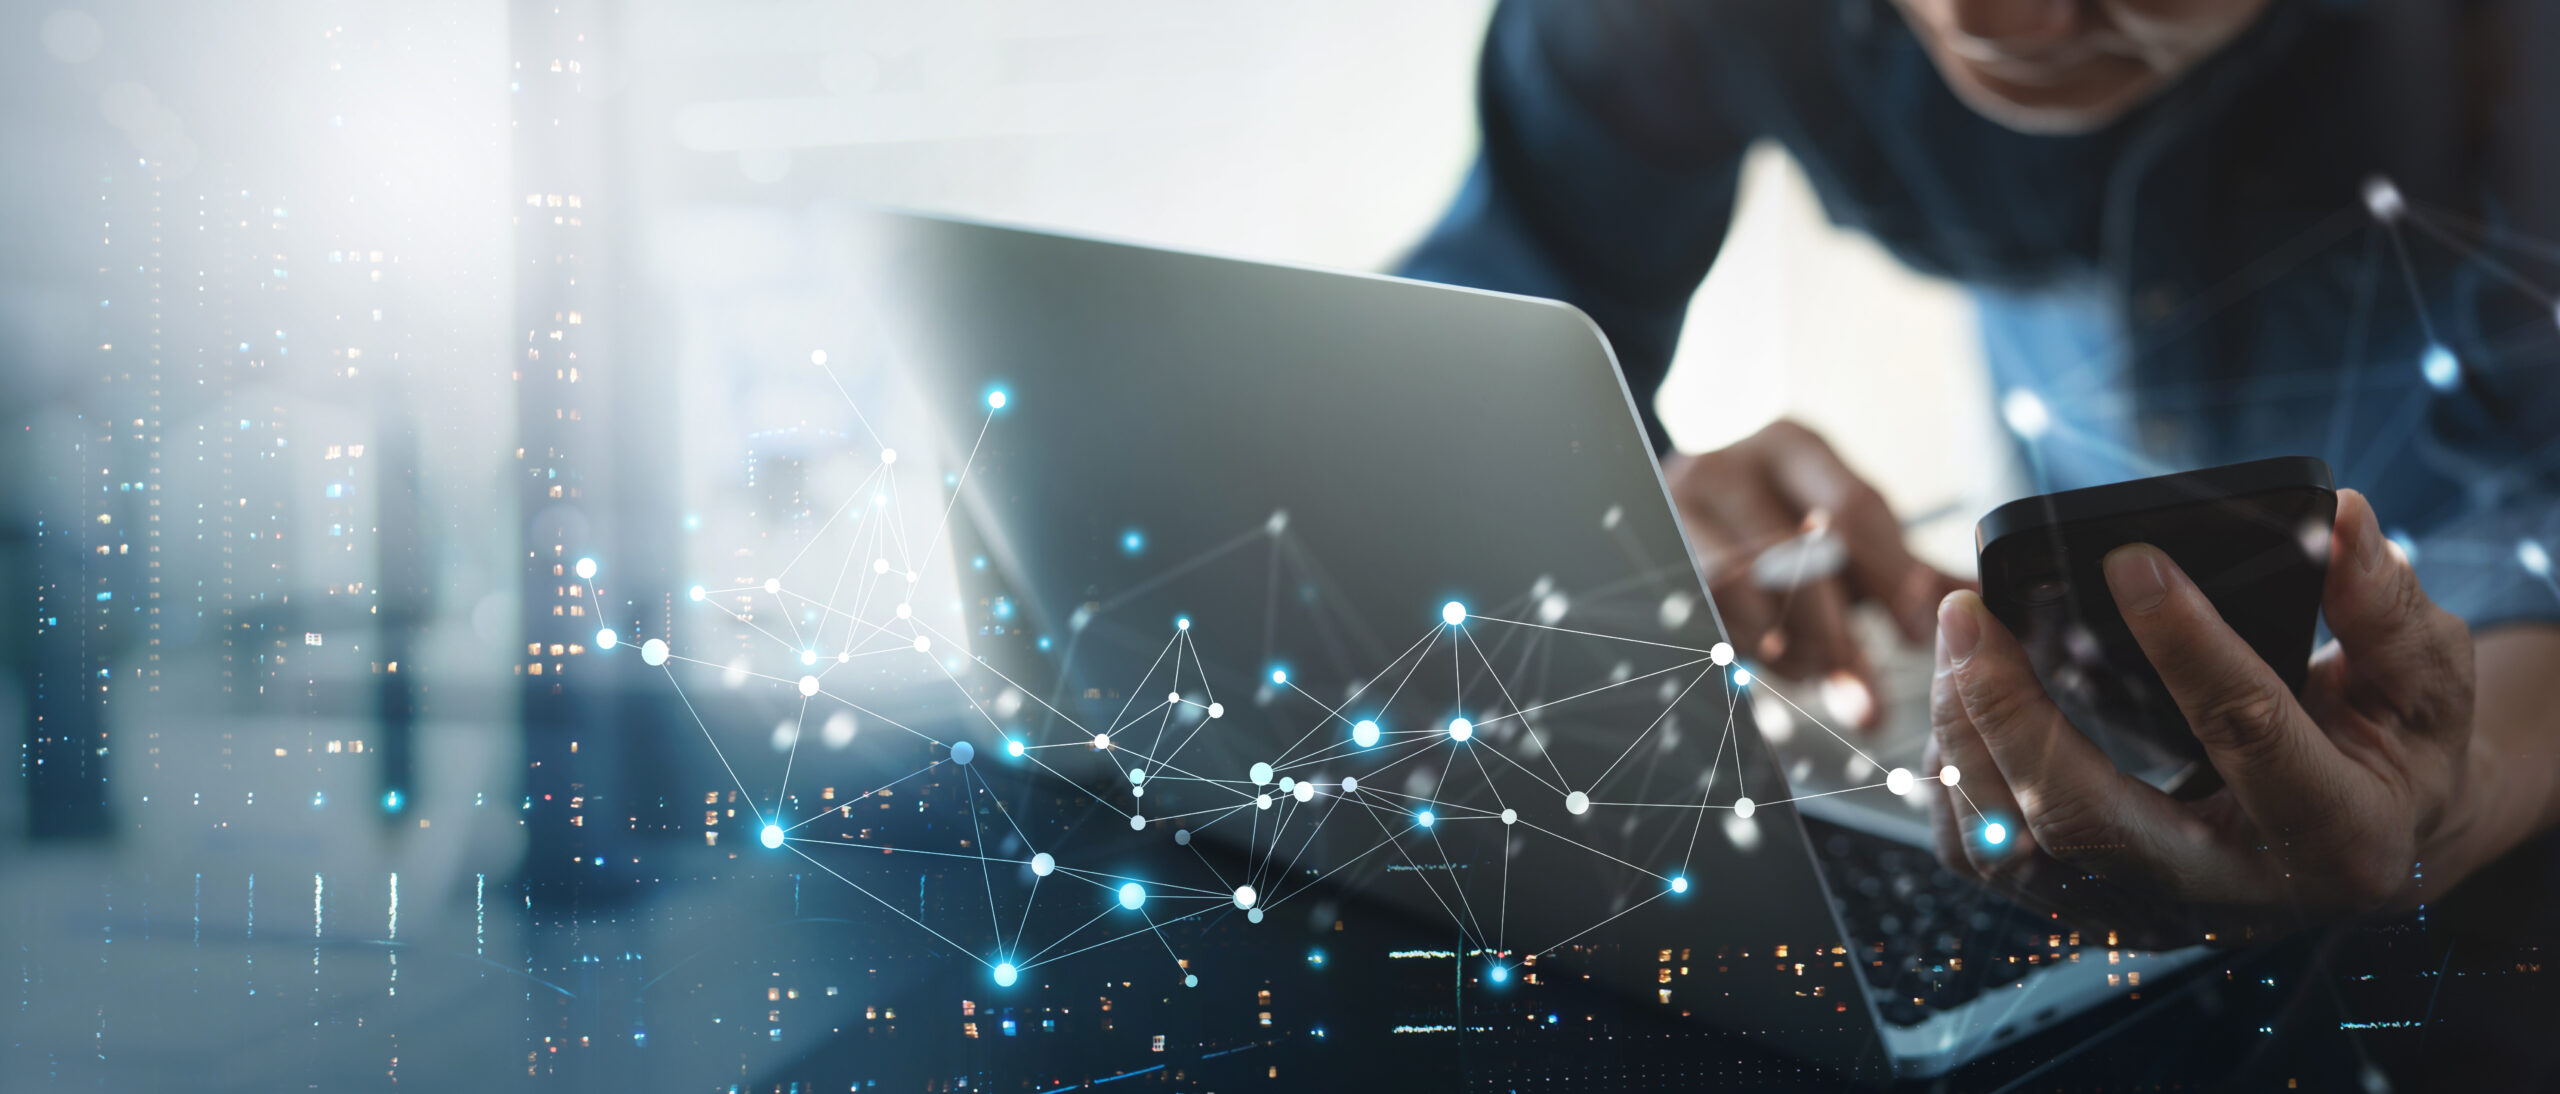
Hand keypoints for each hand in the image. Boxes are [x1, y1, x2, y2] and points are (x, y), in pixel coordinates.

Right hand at [1662, 419, 1968, 726]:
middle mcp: (1727, 464)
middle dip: (1839, 637)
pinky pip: (1699, 609)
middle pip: (1792, 550)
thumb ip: (1910, 573)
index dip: (1892, 576)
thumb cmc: (1784, 529)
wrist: (1691, 515)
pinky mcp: (1652, 550)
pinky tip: (1777, 662)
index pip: (1852, 507)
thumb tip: (1988, 607)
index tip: (1921, 635)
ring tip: (1822, 679)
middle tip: (1871, 704)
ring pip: (1736, 585)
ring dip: (1787, 646)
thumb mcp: (1848, 539)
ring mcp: (1676, 507)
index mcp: (1793, 446)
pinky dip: (1745, 644)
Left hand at [1923, 488, 2476, 945]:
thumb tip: (2344, 520)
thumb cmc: (2396, 749)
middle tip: (1969, 615)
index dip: (2187, 642)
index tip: (2130, 559)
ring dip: (1966, 741)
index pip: (2247, 733)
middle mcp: (2228, 894)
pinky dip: (1956, 784)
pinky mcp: (2091, 907)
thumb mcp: (2427, 682)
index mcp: (2335, 834)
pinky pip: (1991, 862)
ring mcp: (2148, 910)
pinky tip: (1960, 709)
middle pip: (2086, 817)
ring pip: (2015, 851)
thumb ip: (2387, 610)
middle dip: (2010, 711)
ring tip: (1959, 644)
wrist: (2371, 844)